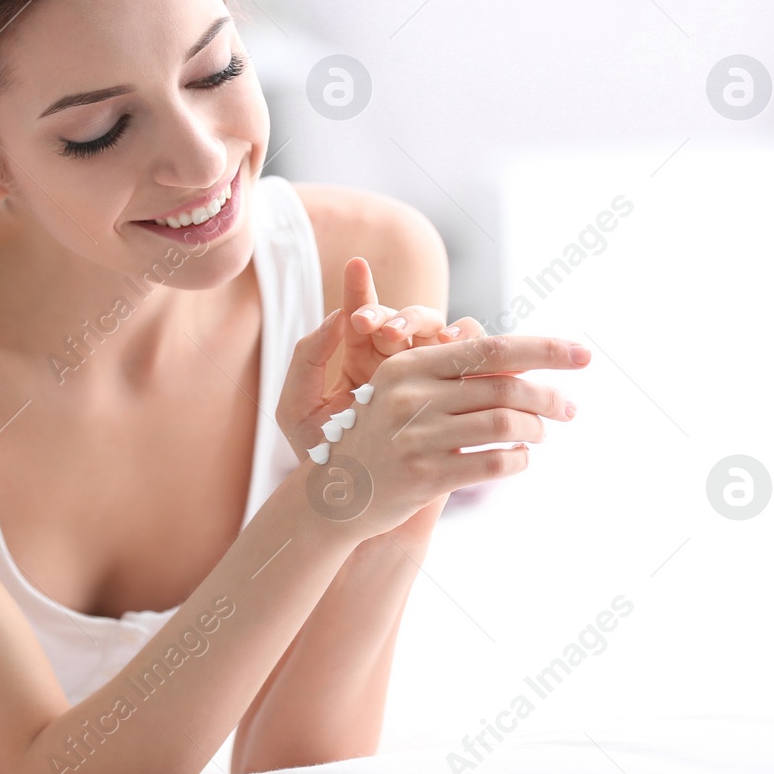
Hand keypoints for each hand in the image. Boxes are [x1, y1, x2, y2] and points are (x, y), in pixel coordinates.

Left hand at [277, 256, 485, 454]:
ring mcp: (432, 378)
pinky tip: (454, 355)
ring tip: (411, 341)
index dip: (361, 289)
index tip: (355, 270)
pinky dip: (470, 350)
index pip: (364, 313)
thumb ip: (306, 361)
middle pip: (409, 319)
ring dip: (430, 329)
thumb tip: (335, 317)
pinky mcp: (460, 398)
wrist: (356, 502)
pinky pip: (475, 363)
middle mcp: (399, 360)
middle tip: (381, 328)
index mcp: (359, 357)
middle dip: (397, 315)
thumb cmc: (325, 457)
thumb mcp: (298, 411)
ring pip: (443, 334)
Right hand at [309, 335, 588, 534]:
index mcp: (409, 365)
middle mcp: (411, 395)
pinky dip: (518, 461)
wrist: (335, 493)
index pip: (490, 348)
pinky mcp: (425, 476)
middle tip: (569, 409)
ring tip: (542, 434)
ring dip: (536, 430)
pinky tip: (520, 460)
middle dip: (549, 396)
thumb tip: (522, 362)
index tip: (583, 354)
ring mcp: (417, 436)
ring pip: (505, 423)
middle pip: (504, 385)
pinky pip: (493, 463)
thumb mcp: (401, 392)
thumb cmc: (380, 436)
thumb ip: (451, 373)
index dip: (544, 348)